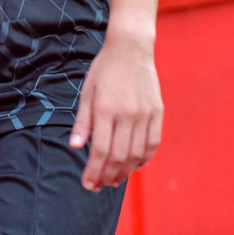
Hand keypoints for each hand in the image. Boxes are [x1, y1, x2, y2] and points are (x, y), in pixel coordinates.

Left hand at [69, 27, 162, 190]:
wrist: (131, 48)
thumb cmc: (105, 69)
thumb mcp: (87, 91)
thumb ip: (83, 121)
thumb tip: (75, 146)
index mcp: (106, 109)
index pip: (100, 150)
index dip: (93, 171)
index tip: (88, 184)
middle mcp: (127, 114)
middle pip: (119, 156)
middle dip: (107, 176)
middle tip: (99, 186)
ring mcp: (145, 114)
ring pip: (137, 154)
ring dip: (125, 172)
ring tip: (114, 179)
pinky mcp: (157, 112)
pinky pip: (153, 143)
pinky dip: (144, 158)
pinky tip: (135, 166)